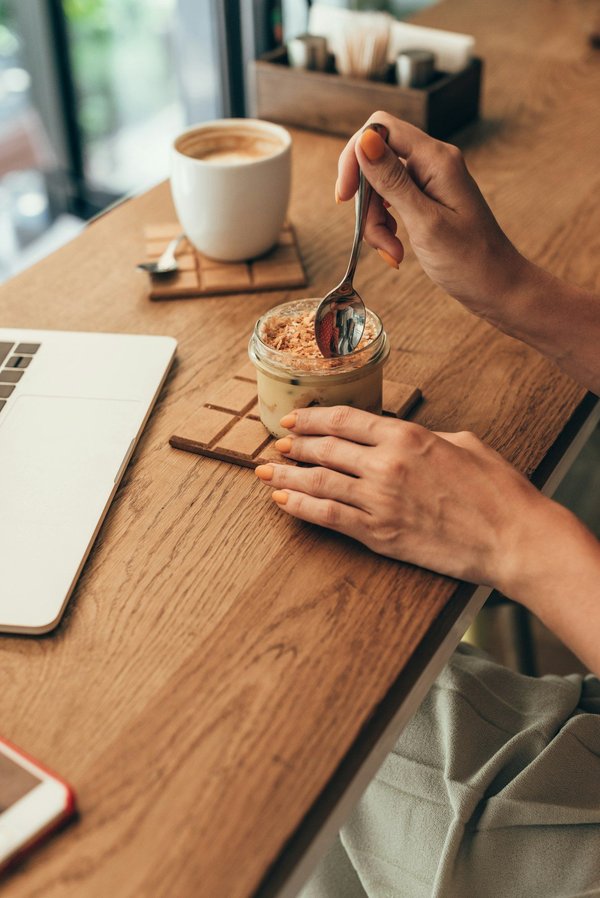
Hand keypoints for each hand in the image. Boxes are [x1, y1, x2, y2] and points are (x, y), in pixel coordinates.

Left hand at [255, 405, 550, 592]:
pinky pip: (328, 517)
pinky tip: (283, 502)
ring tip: (265, 473)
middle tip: (277, 446)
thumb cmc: (496, 490)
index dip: (311, 419)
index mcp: (407, 436)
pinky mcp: (379, 534)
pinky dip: (301, 508)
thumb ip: (425, 438)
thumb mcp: (463, 444)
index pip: (344, 420)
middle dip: (295, 446)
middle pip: (325, 449)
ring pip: (318, 483)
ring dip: (286, 476)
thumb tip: (402, 438)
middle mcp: (386, 464)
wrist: (513, 538)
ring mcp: (379, 501)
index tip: (293, 420)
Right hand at [336, 112, 530, 322]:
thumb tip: (364, 140)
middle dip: (366, 201)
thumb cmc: (470, 260)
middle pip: (375, 160)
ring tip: (392, 252)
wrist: (497, 287)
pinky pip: (391, 202)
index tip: (345, 197)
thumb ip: (392, 180)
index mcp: (437, 159)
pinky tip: (396, 250)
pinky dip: (385, 227)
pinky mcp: (426, 198)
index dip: (354, 156)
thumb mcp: (424, 222)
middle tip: (375, 238)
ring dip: (374, 222)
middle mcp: (433, 162)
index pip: (380, 128)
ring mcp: (430, 180)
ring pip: (379, 186)